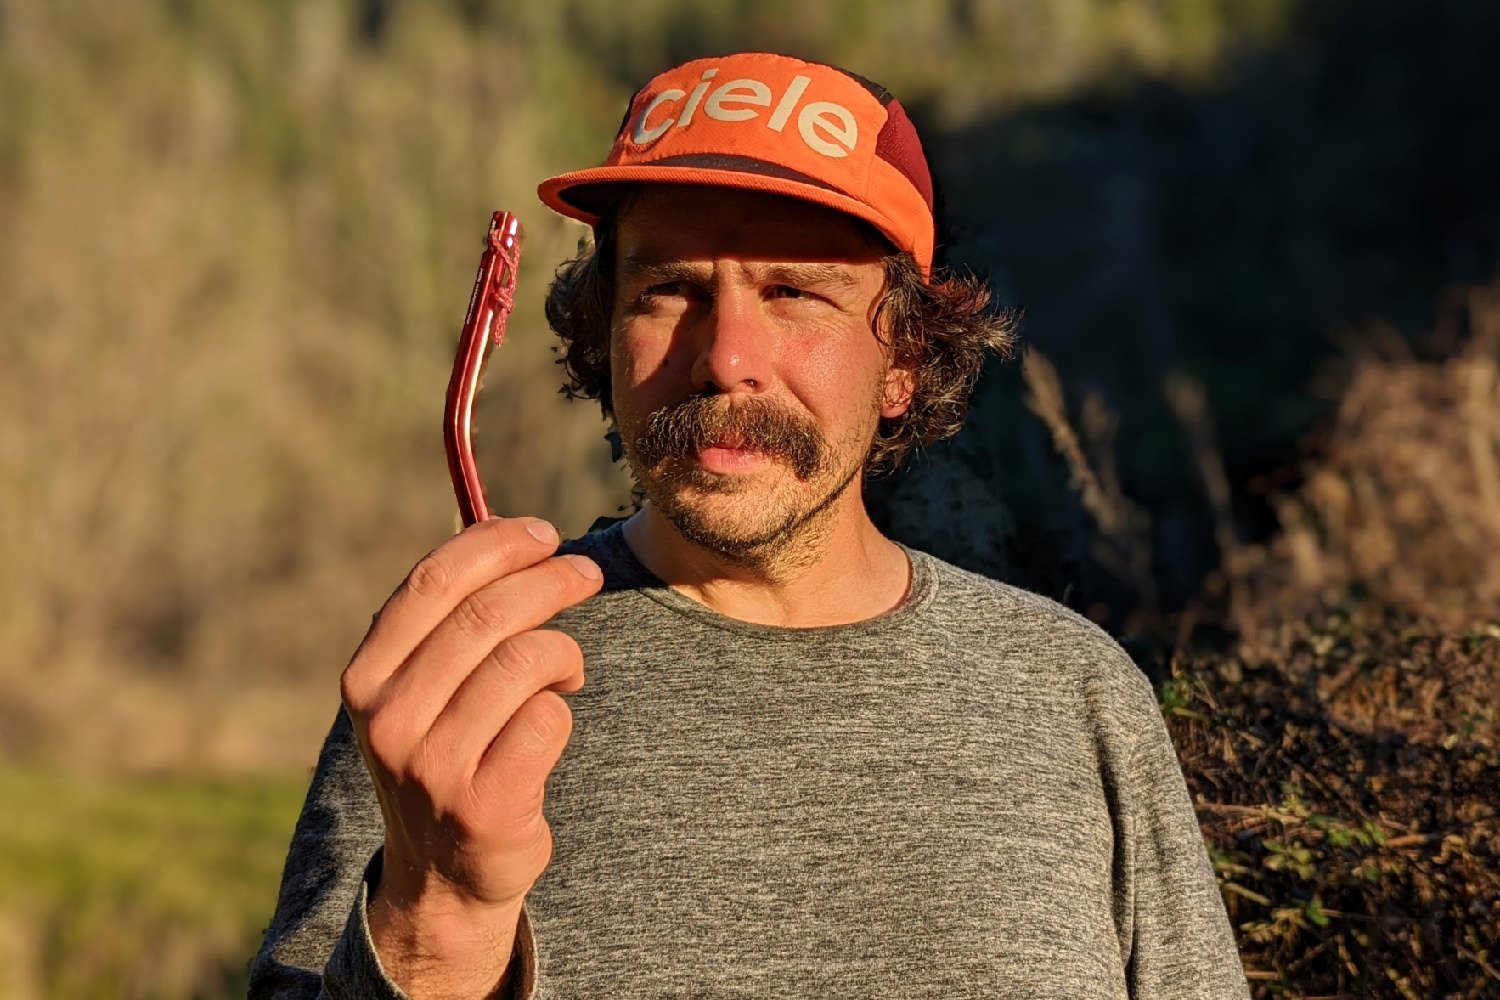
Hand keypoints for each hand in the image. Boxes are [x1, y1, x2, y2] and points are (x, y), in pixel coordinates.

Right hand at [340, 516, 602, 991]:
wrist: (444, 875)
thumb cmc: (447, 752)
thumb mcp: (421, 687)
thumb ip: (448, 618)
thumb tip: (507, 530)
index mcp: (365, 678)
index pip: (433, 583)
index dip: (496, 545)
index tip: (543, 534)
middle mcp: (388, 721)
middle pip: (485, 615)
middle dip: (549, 581)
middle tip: (586, 575)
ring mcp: (433, 767)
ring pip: (524, 661)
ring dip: (563, 650)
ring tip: (567, 665)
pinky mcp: (484, 805)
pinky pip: (548, 719)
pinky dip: (564, 704)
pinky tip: (558, 711)